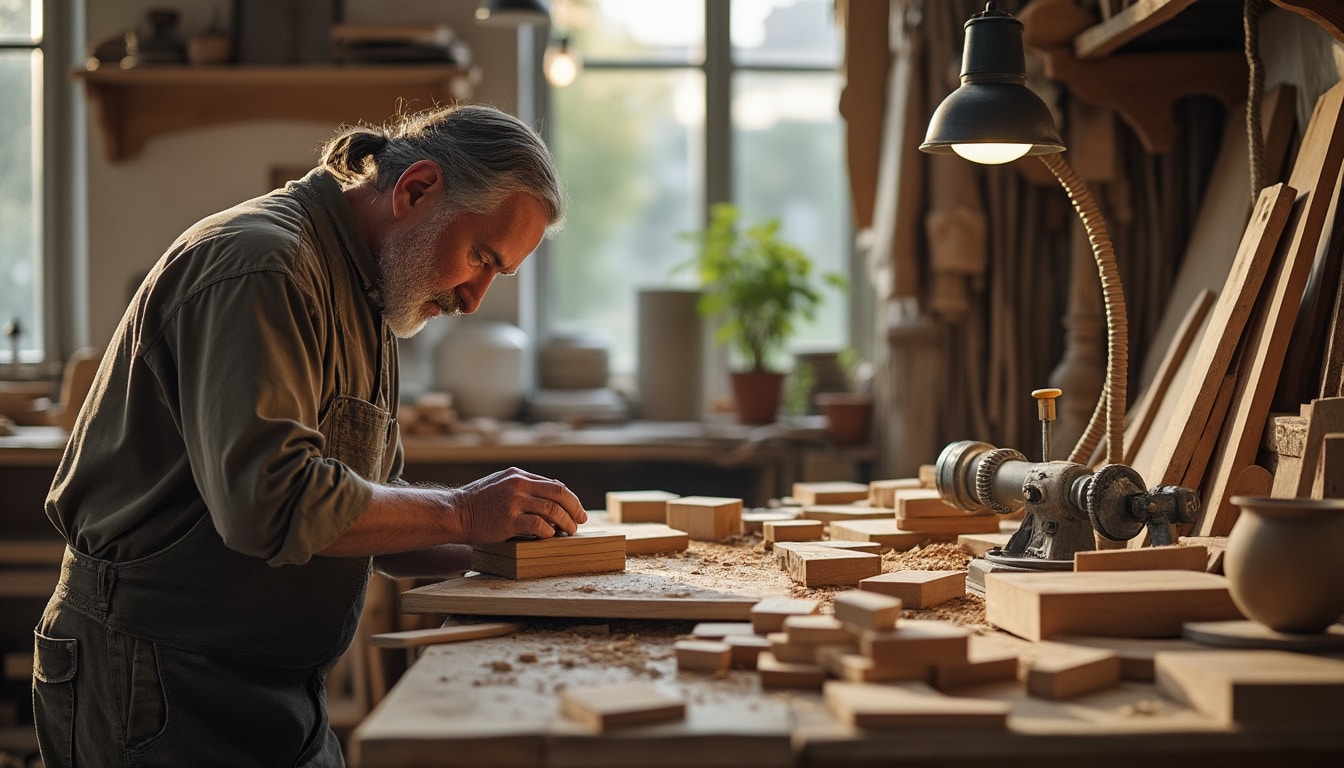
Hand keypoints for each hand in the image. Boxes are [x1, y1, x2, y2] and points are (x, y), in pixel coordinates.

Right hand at [448, 467, 587, 544]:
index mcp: (519, 475)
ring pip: (552, 509)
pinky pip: (538, 525)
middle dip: (575, 509)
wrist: (455, 513)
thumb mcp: (502, 485)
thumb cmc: (479, 502)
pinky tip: (549, 536)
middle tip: (580, 522)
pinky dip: (548, 532)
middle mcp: (518, 484)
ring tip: (569, 532)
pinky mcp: (508, 519)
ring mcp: (513, 501)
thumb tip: (553, 492)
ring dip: (565, 522)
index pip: (555, 484)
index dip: (570, 499)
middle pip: (559, 493)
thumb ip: (524, 487)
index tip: (577, 511)